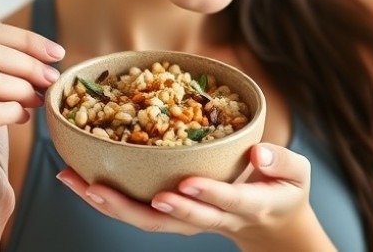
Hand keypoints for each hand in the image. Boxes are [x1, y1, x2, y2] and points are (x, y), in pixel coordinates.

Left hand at [57, 143, 323, 247]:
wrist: (271, 221)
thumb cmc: (283, 188)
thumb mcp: (296, 174)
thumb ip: (282, 161)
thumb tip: (258, 151)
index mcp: (247, 205)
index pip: (225, 203)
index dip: (204, 196)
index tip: (182, 185)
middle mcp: (213, 217)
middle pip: (172, 221)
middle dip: (134, 208)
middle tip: (101, 189)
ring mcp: (190, 220)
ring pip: (147, 221)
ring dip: (109, 205)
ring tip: (75, 182)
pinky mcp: (174, 215)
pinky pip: (139, 213)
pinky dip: (108, 201)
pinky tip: (80, 181)